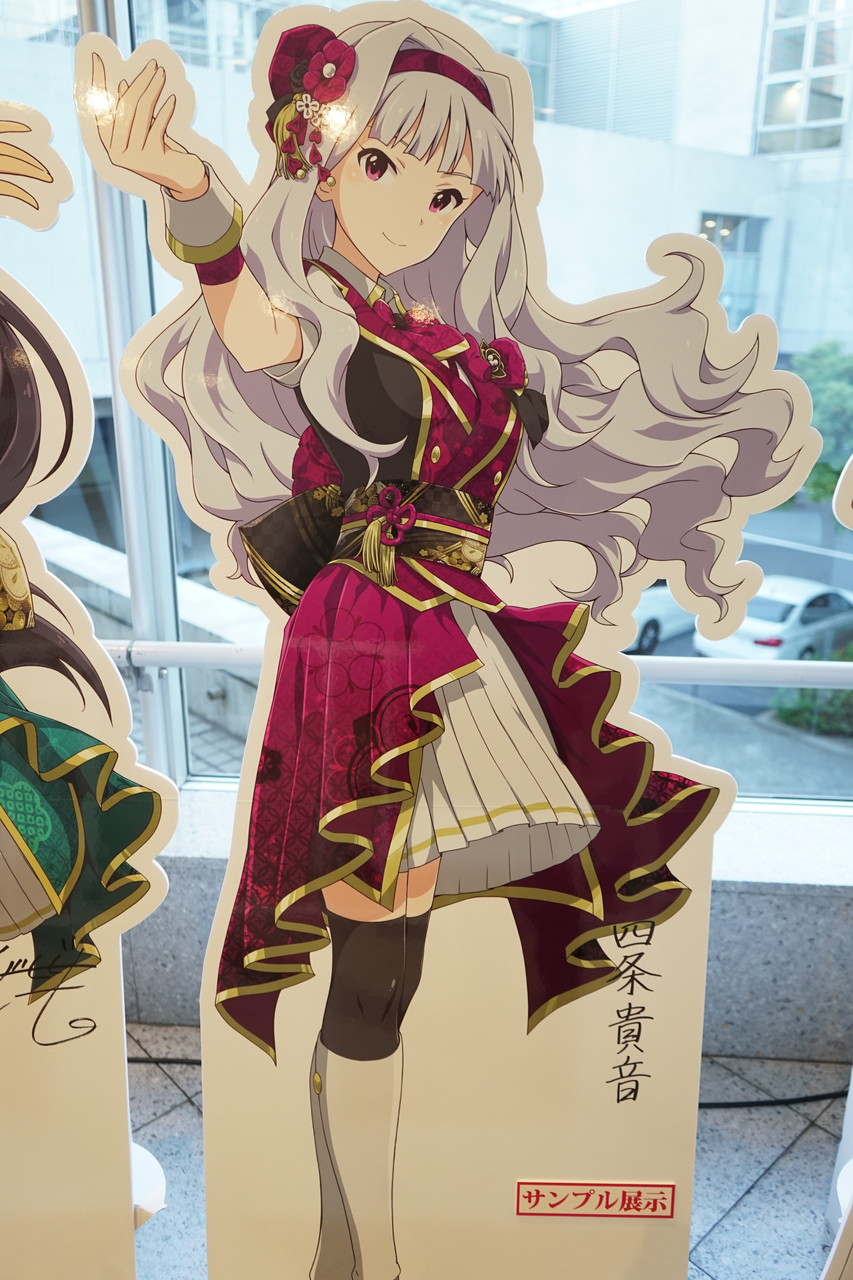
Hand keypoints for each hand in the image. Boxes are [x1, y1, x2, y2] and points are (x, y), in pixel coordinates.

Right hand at [90, 53, 207, 198]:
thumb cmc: (164, 152)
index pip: (99, 107)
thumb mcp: (145, 130)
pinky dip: (165, 111)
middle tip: (153, 64)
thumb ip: (132, 112)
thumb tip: (123, 84)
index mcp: (109, 145)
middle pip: (125, 107)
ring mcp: (133, 158)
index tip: (97, 57)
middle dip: (140, 82)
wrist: (184, 182)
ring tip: (162, 74)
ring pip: (141, 114)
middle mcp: (117, 153)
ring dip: (153, 90)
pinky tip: (172, 99)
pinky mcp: (152, 160)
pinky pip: (157, 127)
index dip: (98, 82)